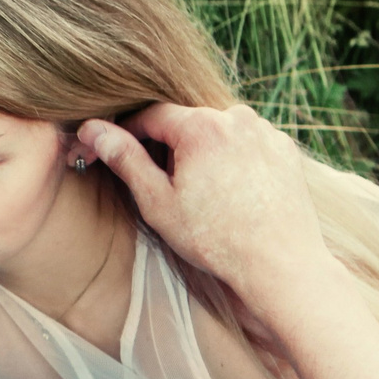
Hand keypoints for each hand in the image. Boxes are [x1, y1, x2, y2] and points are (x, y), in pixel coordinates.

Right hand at [76, 103, 332, 309]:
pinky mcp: (285, 149)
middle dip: (171, 147)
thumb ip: (125, 160)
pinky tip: (231, 193)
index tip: (120, 151)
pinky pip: (248, 144)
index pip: (152, 115)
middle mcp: (237, 117)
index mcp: (201, 126)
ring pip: (219, 132)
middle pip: (188, 123)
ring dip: (203, 152)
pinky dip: (233, 159)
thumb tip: (93, 129)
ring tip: (203, 194)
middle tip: (166, 186)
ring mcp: (266, 131)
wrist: (279, 264)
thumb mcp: (157, 202)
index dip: (130, 133)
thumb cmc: (215, 239)